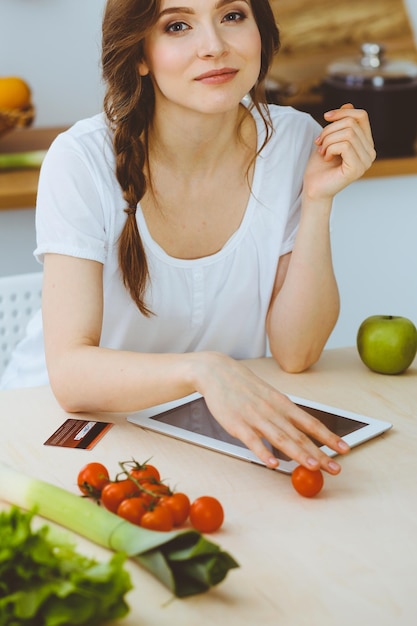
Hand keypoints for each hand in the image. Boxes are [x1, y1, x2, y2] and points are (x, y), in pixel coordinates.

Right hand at [193, 353, 349, 474]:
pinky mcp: (237, 424)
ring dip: (298, 454)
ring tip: (313, 467)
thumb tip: (301, 433)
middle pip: (299, 435)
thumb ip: (283, 415)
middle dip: (320, 453)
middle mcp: (273, 411)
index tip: (344, 449)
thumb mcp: (269, 396)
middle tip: (335, 468)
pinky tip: (273, 464)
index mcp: (282, 403)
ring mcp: (255, 417)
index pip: (310, 423)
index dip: (329, 437)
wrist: (217, 372)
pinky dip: (263, 452)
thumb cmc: (245, 386)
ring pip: (280, 438)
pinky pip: (252, 441)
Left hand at [303, 104, 375, 200]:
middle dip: (329, 130)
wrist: (313, 189)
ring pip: (348, 133)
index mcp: (366, 143)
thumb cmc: (320, 166)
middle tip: (319, 143)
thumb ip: (341, 124)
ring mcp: (365, 162)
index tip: (325, 117)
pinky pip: (345, 145)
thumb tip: (349, 104)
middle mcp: (370, 152)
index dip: (342, 111)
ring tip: (322, 151)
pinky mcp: (357, 169)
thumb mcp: (329, 139)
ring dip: (328, 140)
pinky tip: (326, 157)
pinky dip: (331, 148)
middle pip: (351, 123)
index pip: (361, 116)